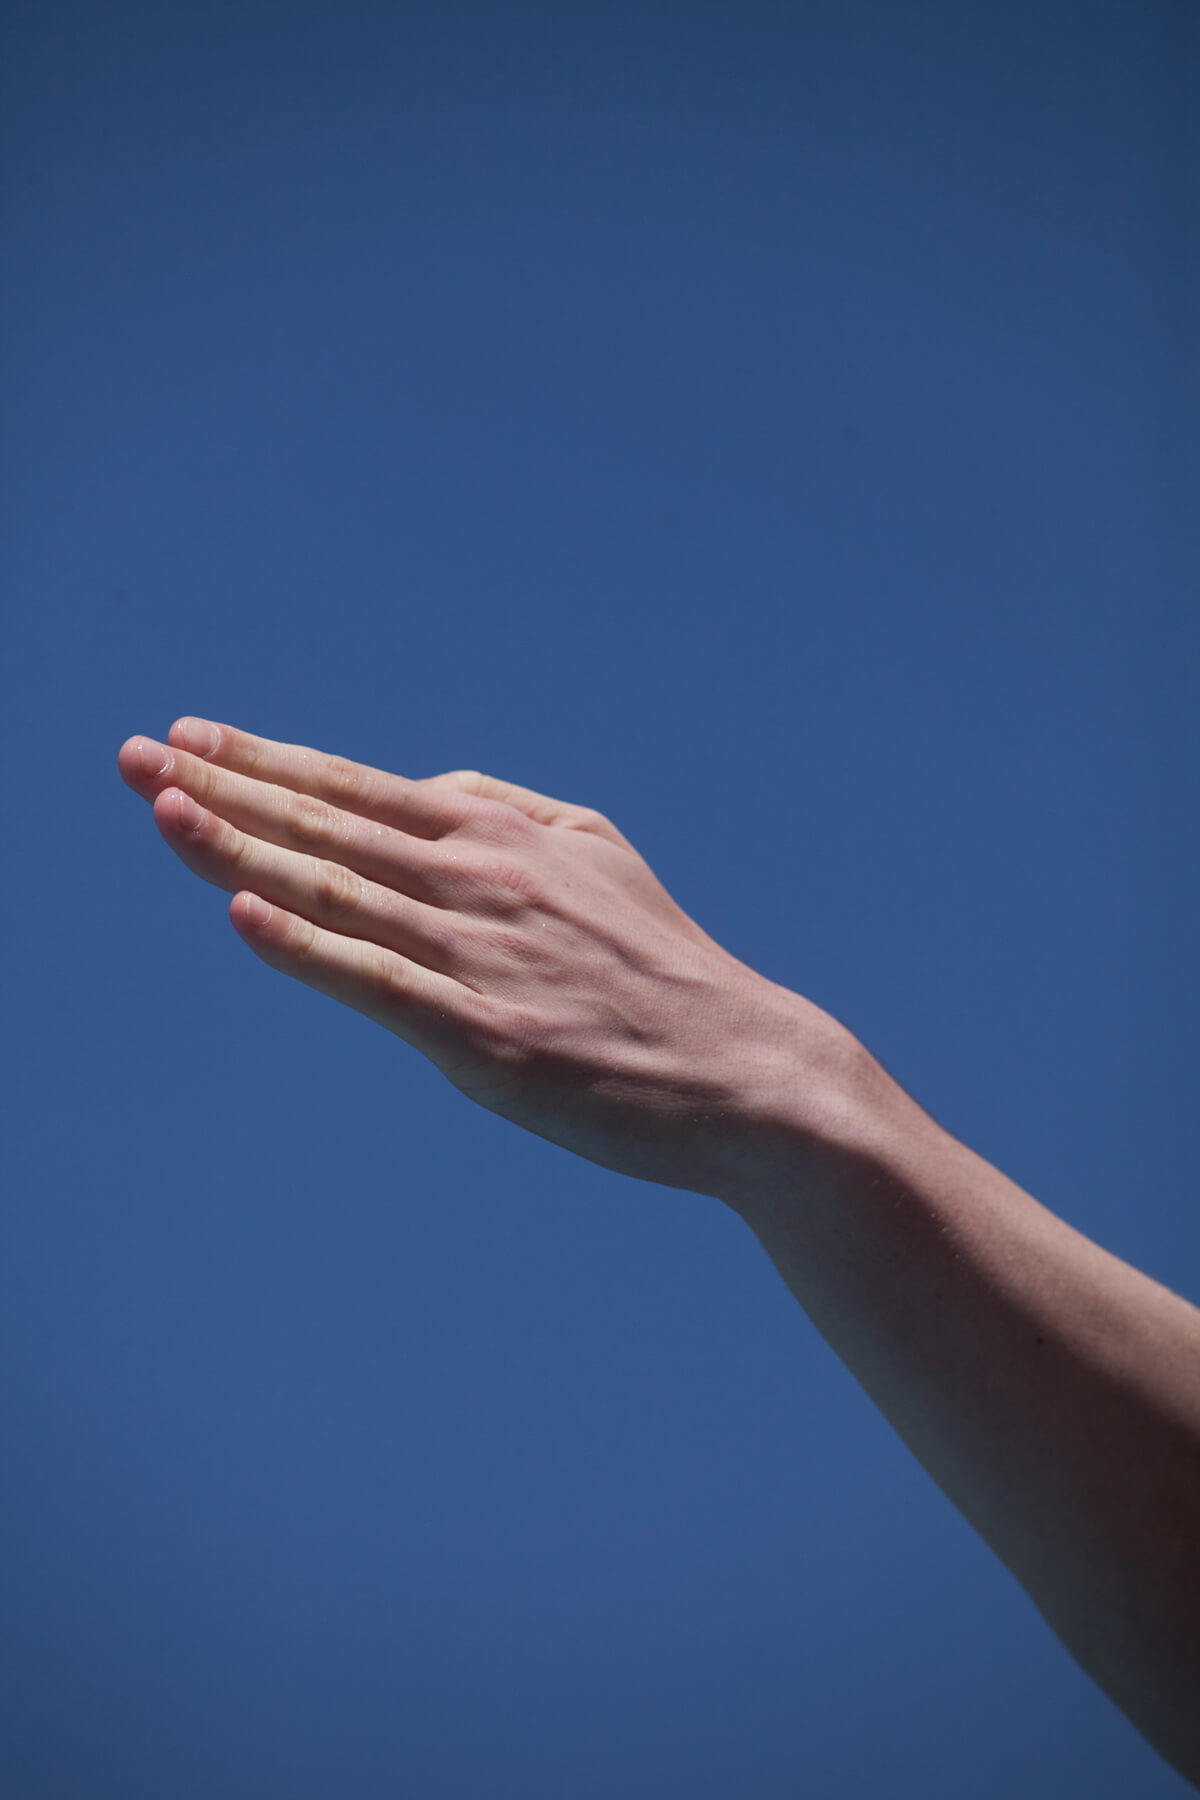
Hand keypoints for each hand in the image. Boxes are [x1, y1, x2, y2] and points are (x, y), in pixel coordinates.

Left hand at [118, 718, 850, 1196]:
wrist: (742, 1068)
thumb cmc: (659, 963)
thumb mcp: (598, 850)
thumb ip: (509, 809)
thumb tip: (427, 787)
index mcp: (500, 836)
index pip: (354, 790)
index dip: (263, 762)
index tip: (187, 737)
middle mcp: (480, 882)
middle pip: (326, 828)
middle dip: (221, 791)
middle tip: (134, 759)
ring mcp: (480, 960)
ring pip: (336, 894)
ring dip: (238, 851)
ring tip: (162, 813)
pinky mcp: (486, 1040)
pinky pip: (379, 985)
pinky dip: (306, 948)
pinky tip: (242, 916)